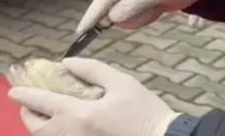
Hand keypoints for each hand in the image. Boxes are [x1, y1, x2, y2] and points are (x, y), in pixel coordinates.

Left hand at [8, 58, 177, 135]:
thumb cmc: (143, 113)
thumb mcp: (121, 82)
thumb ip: (91, 70)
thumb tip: (66, 65)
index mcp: (76, 114)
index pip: (40, 102)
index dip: (24, 95)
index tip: (13, 91)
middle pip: (34, 127)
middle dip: (28, 115)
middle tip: (32, 105)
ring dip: (41, 130)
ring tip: (48, 118)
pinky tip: (67, 135)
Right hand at [76, 0, 195, 32]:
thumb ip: (129, 6)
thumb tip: (112, 19)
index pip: (100, 4)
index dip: (90, 18)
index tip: (80, 32)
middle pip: (109, 13)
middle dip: (125, 17)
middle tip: (144, 11)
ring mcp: (129, 2)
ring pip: (122, 18)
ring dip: (137, 18)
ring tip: (153, 8)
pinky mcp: (137, 7)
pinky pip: (132, 18)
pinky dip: (143, 17)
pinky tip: (154, 9)